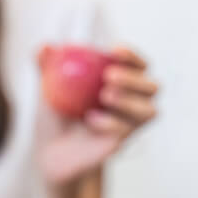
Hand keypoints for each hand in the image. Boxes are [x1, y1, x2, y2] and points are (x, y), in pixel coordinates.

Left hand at [38, 47, 157, 183]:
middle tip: (109, 76)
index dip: (132, 56)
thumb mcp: (47, 88)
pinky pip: (126, 131)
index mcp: (120, 82)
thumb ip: (46, 66)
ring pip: (149, 111)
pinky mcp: (121, 142)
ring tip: (104, 96)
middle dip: (134, 79)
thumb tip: (45, 46)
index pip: (137, 65)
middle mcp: (131, 102)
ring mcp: (129, 125)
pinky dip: (111, 122)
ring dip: (130, 101)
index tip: (114, 50)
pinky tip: (90, 119)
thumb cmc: (54, 114)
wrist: (51, 151)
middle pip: (152, 87)